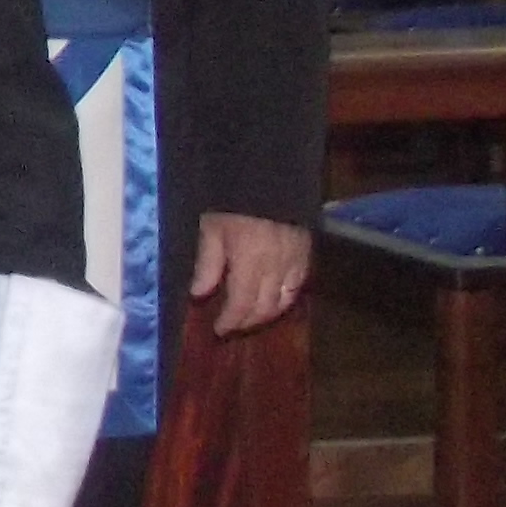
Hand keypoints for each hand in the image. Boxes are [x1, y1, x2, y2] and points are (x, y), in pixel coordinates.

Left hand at [188, 211, 312, 335]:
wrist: (269, 175)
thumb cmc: (233, 200)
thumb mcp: (211, 227)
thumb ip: (208, 263)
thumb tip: (199, 295)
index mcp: (251, 262)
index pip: (242, 305)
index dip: (230, 322)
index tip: (218, 330)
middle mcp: (276, 268)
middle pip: (265, 308)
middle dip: (246, 322)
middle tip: (232, 326)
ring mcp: (295, 261)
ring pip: (285, 301)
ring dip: (266, 314)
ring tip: (250, 317)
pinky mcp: (306, 253)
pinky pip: (299, 285)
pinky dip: (285, 298)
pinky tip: (274, 299)